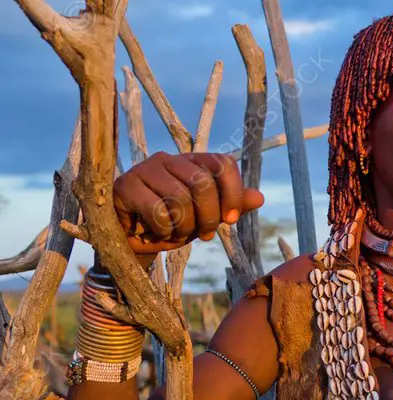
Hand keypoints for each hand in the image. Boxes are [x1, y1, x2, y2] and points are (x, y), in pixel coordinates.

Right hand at [112, 151, 263, 257]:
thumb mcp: (205, 218)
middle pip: (203, 182)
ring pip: (179, 198)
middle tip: (206, 234)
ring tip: (179, 235)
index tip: (231, 219)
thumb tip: (260, 198)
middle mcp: (169, 159)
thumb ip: (231, 207)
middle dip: (210, 216)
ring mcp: (145, 169)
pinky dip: (165, 230)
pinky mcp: (125, 186)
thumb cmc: (171, 224)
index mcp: (192, 162)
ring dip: (185, 227)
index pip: (223, 164)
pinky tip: (159, 233)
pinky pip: (157, 210)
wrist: (130, 240)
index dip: (233, 193)